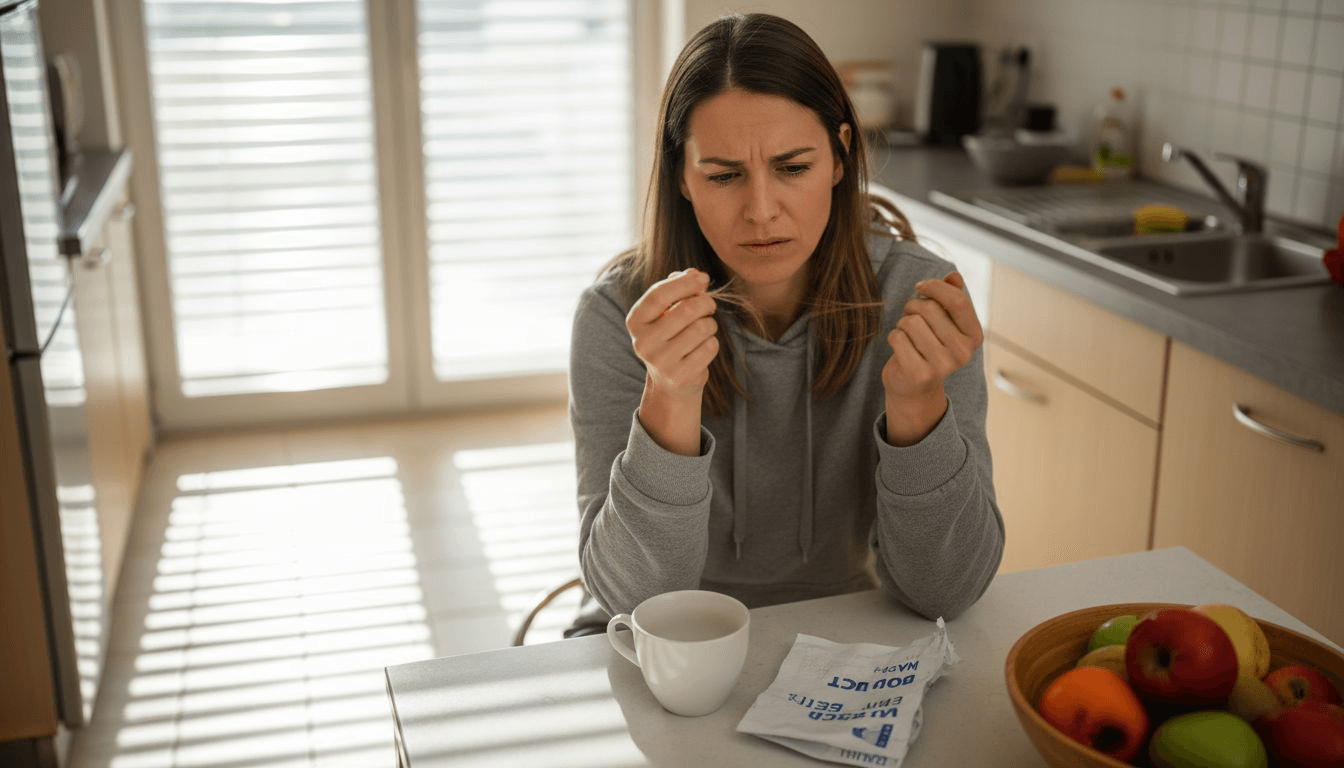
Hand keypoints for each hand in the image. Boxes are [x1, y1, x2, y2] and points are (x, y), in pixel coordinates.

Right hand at [627, 269, 719, 455]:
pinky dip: (712, 343)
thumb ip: (679, 288)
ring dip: (710, 324)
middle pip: (687, 310)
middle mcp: (643, 342)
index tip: (703, 278)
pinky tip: (702, 348)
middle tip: (709, 305)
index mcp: (635, 321)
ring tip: (703, 329)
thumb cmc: (671, 336)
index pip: (659, 294)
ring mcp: (660, 362)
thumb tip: (695, 275)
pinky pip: (709, 347)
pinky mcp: (680, 376)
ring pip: (702, 328)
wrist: (668, 382)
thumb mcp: (668, 310)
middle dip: (705, 303)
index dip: (685, 283)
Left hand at [881, 272, 983, 445]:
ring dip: (902, 323)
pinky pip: (897, 338)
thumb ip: (951, 297)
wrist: (915, 388)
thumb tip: (953, 276)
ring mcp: (943, 365)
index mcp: (974, 336)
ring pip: (910, 322)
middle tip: (911, 316)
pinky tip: (901, 348)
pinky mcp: (919, 374)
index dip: (935, 286)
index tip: (920, 286)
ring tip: (907, 334)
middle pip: (929, 309)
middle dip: (913, 306)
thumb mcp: (945, 321)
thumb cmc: (929, 346)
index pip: (957, 301)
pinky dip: (894, 337)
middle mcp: (963, 352)